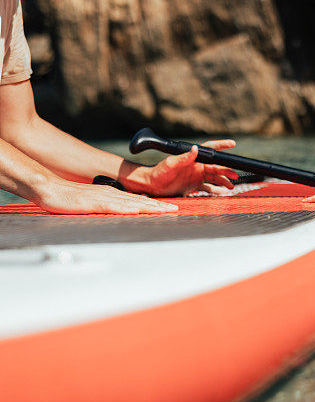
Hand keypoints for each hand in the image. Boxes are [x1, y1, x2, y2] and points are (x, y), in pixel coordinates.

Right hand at [36, 179, 177, 214]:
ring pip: (133, 203)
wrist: (50, 189)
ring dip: (150, 207)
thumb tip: (124, 211)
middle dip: (159, 206)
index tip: (170, 208)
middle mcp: (113, 194)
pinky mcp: (95, 202)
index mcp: (113, 196)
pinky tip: (138, 211)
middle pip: (141, 201)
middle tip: (176, 208)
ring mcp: (105, 197)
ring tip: (165, 210)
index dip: (155, 205)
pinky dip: (128, 209)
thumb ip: (109, 207)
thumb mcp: (94, 204)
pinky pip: (115, 206)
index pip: (139, 201)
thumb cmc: (69, 199)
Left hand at [123, 140, 238, 196]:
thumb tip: (195, 148)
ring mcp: (196, 176)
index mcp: (193, 159)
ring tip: (230, 186)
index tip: (232, 143)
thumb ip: (184, 157)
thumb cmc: (159, 172)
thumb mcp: (171, 163)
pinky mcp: (194, 186)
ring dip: (223, 181)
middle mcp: (197, 166)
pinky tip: (222, 192)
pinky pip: (208, 188)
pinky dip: (216, 190)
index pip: (210, 149)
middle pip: (216, 166)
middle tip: (235, 175)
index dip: (221, 146)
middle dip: (227, 170)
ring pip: (214, 178)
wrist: (152, 185)